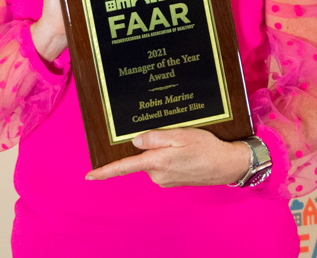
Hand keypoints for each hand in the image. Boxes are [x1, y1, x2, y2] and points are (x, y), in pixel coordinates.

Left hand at [85, 128, 250, 186]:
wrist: (227, 165)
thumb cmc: (206, 147)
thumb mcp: (181, 135)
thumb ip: (155, 137)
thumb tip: (135, 141)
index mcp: (157, 161)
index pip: (124, 167)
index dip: (105, 171)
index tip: (89, 175)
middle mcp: (158, 174)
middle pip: (143, 157)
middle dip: (152, 145)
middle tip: (175, 136)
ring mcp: (165, 180)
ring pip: (153, 160)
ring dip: (163, 151)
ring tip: (185, 144)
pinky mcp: (172, 181)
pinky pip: (163, 166)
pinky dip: (170, 157)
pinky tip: (186, 152)